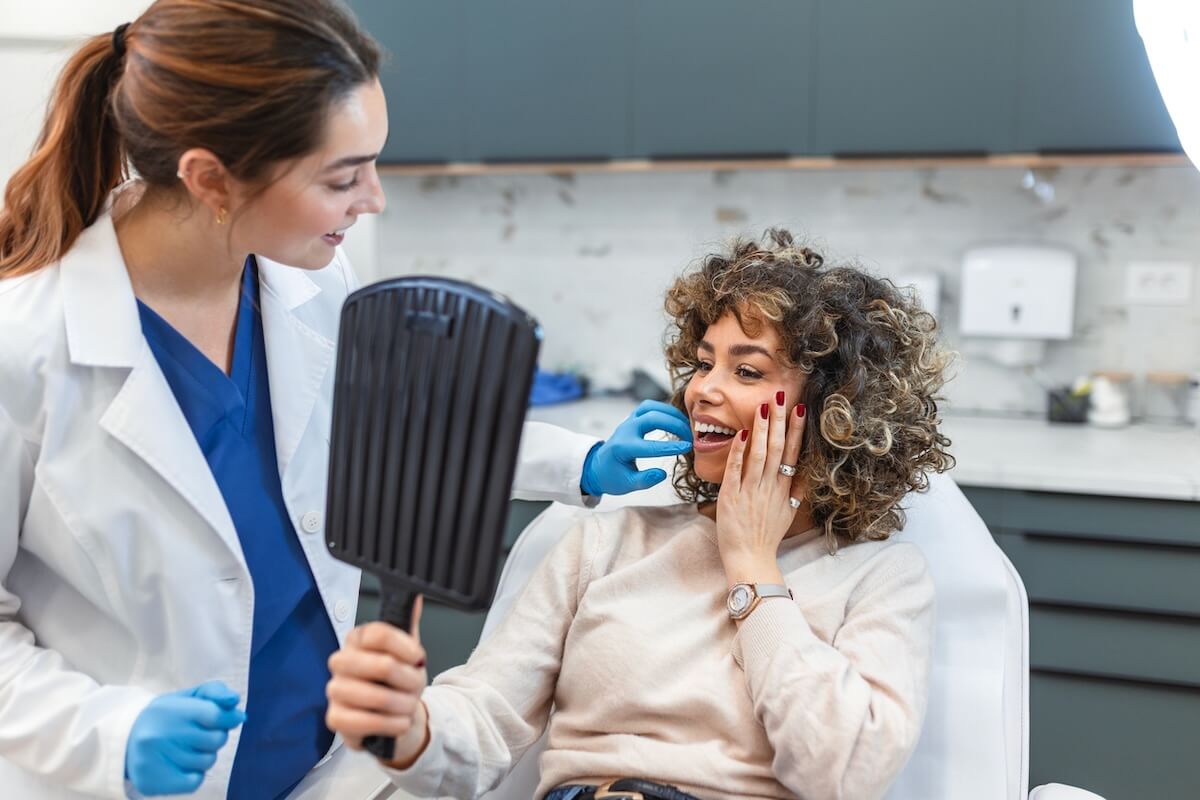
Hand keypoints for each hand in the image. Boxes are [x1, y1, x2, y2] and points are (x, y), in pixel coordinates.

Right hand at [125, 681, 244, 795]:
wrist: (125, 741)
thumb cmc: (167, 716)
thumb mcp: (188, 696)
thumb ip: (214, 692)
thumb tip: (235, 702)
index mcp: (169, 710)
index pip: (216, 715)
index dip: (230, 718)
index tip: (231, 718)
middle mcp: (158, 735)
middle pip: (216, 740)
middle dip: (216, 736)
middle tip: (199, 734)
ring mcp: (153, 761)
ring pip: (207, 762)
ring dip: (205, 755)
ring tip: (186, 748)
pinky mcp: (152, 783)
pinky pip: (195, 781)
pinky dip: (195, 774)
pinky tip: (181, 764)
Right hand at [326, 596, 429, 767]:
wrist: (392, 715)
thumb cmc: (397, 681)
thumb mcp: (407, 650)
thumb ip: (409, 623)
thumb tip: (415, 596)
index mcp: (357, 638)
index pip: (380, 633)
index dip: (406, 648)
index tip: (419, 658)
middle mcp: (341, 661)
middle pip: (383, 665)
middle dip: (409, 681)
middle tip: (414, 687)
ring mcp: (335, 690)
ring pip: (378, 697)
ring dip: (403, 705)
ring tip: (407, 706)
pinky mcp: (335, 719)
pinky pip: (367, 721)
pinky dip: (392, 724)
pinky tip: (398, 721)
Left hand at [581, 400, 692, 495]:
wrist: (598, 466)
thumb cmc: (612, 476)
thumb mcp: (627, 485)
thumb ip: (644, 480)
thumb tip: (662, 474)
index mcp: (622, 448)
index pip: (650, 446)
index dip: (671, 446)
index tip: (688, 447)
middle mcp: (625, 431)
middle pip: (651, 418)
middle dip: (674, 424)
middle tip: (690, 436)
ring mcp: (629, 422)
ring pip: (651, 407)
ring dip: (670, 413)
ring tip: (686, 425)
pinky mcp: (633, 418)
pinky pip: (650, 407)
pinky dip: (665, 410)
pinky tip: (677, 420)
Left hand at [716, 392, 806, 582]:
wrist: (750, 559)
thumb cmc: (767, 537)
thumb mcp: (789, 512)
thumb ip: (797, 490)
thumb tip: (806, 471)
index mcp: (785, 490)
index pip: (793, 454)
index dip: (797, 430)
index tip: (800, 409)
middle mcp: (770, 488)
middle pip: (778, 448)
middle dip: (779, 421)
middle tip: (780, 397)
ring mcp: (751, 492)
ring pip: (759, 455)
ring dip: (762, 430)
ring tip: (764, 408)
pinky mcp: (732, 497)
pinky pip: (736, 470)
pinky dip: (739, 451)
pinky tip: (742, 434)